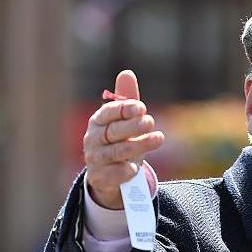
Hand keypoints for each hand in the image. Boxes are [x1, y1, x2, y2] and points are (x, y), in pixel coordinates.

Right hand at [83, 70, 164, 208]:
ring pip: (116, 152)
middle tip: (150, 121)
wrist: (109, 176)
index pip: (108, 113)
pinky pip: (113, 174)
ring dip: (137, 146)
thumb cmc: (118, 142)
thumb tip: (127, 73)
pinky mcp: (101, 178)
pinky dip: (125, 170)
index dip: (123, 109)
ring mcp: (96, 159)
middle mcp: (94, 139)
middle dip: (132, 126)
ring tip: (158, 138)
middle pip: (113, 131)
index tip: (141, 107)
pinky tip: (135, 168)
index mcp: (98, 122)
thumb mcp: (123, 122)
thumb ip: (126, 101)